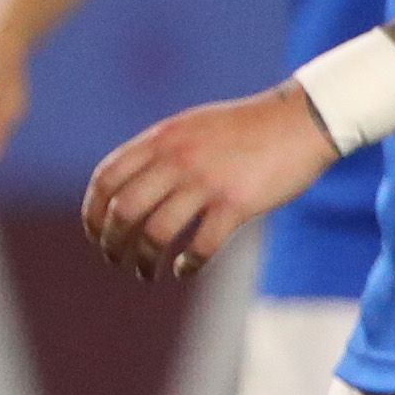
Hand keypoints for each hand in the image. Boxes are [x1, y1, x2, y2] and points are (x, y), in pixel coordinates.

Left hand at [78, 86, 333, 281]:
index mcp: (162, 139)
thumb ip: (161, 148)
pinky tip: (186, 270)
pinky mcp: (238, 204)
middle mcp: (177, 159)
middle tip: (116, 260)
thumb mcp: (193, 125)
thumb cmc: (250, 126)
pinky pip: (202, 245)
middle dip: (112, 243)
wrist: (302, 120)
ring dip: (144, 261)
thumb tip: (132, 181)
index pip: (107, 179)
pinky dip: (189, 264)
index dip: (93, 212)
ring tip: (146, 274)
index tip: (96, 234)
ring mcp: (206, 182)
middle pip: (124, 211)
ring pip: (156, 233)